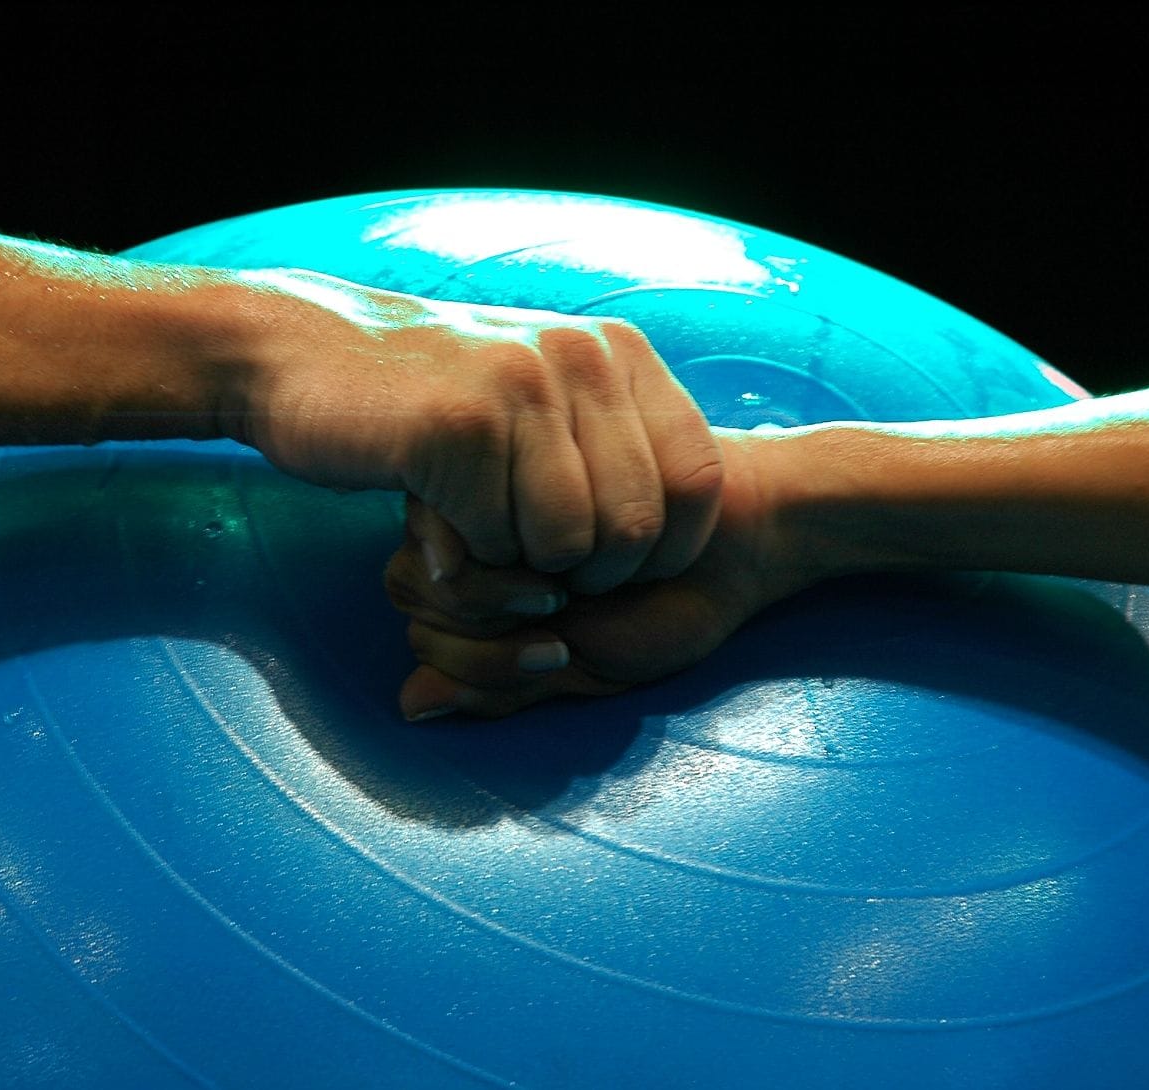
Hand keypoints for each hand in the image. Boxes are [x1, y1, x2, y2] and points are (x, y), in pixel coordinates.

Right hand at [228, 269, 722, 593]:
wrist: (299, 357)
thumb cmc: (427, 401)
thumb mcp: (540, 399)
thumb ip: (611, 444)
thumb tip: (682, 528)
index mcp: (618, 354)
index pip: (700, 481)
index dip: (666, 550)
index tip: (610, 567)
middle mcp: (583, 358)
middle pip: (638, 528)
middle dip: (590, 577)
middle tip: (534, 568)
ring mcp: (521, 385)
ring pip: (570, 543)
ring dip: (521, 568)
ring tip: (480, 532)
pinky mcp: (459, 424)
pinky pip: (495, 540)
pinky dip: (465, 555)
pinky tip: (436, 517)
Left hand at [383, 430, 830, 718]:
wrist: (741, 537)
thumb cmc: (661, 603)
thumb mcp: (578, 668)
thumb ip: (494, 685)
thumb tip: (407, 707)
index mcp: (472, 577)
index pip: (418, 633)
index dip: (472, 655)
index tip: (558, 652)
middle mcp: (467, 525)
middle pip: (410, 594)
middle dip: (488, 629)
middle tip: (567, 618)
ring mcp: (489, 480)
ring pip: (441, 563)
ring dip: (510, 597)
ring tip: (585, 587)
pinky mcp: (526, 442)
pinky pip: (481, 518)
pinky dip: (528, 559)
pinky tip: (587, 558)